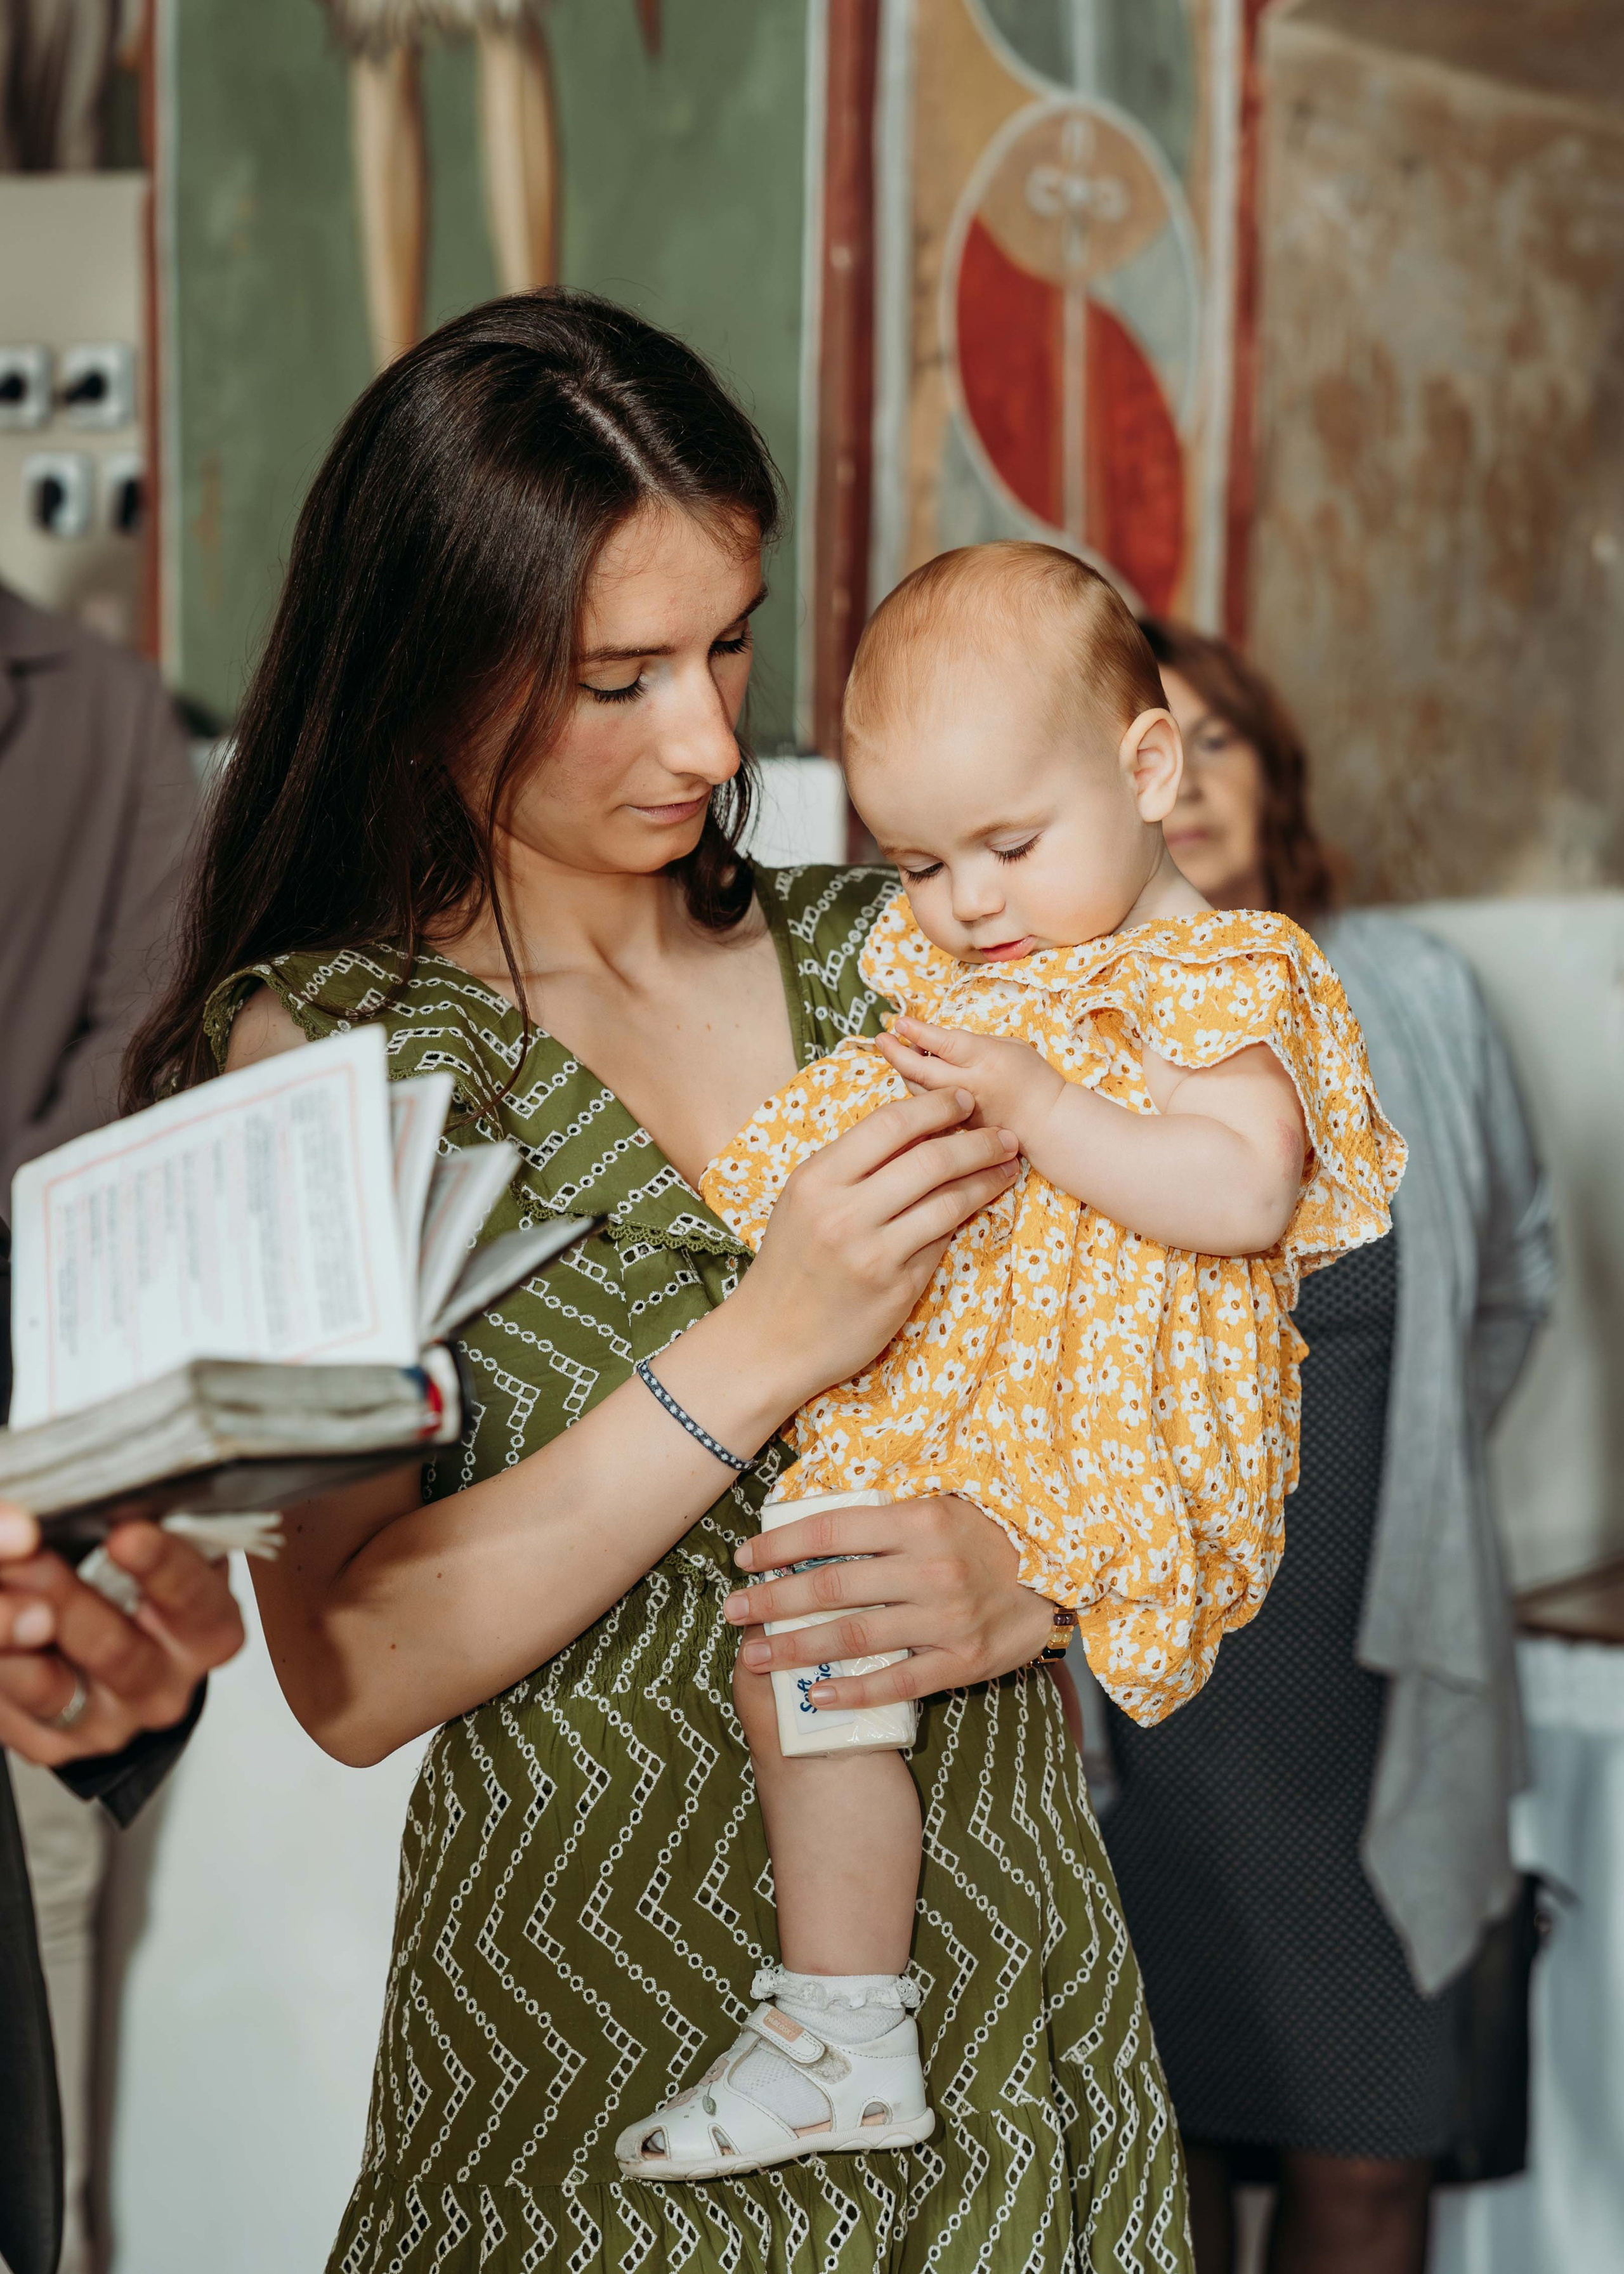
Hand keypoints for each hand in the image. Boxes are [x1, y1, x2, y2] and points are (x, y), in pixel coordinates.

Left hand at [0, 1507, 244, 1767]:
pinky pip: (8, 1711)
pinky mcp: (54, 1744)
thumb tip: (89, 1509)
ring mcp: (110, 1723)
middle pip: (114, 1648)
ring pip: (49, 1687)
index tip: (124, 1534)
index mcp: (208, 1630)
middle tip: (26, 1553)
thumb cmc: (134, 1581)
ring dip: (10, 1632)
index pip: (194, 1598)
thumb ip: (135, 1524)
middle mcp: (165, 1686)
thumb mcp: (155, 1544)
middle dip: (62, 1595)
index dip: (161, 1565)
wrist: (115, 1652)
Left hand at [721, 1494, 1053, 1708]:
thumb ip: (883, 1519)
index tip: (744, 1559)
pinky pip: (897, 1682)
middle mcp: (930, 1570)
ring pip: (855, 1637)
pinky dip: (853, 1691)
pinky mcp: (963, 1661)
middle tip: (733, 1611)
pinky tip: (815, 1694)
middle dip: (772, 1601)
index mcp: (920, 1521)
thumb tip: (809, 1525)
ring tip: (754, 1655)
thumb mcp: (938, 1508)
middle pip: (832, 1588)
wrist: (1061, 1577)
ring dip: (796, 1648)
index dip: (780, 1546)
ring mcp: (947, 1620)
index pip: (831, 1531)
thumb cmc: (986, 1538)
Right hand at [729, 1086, 1019, 1411]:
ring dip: (986, 1179)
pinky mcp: (895, 1289)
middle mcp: (843, 1213)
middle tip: (1004, 1134)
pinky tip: (980, 1205)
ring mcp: (872, 1253)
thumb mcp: (804, 1202)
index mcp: (817, 1180)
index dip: (936, 1106)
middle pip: (929, 1158)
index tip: (964, 1100)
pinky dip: (965, 1219)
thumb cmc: (791, 1264)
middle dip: (977, 1140)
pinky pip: (942, 1241)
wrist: (770, 1341)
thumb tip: (915, 1125)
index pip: (889, 1124)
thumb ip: (851, 1166)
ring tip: (1008, 1166)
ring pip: (948, 1201)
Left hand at [877, 1017, 1062, 1144]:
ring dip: (905, 1069)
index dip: (919, 1033)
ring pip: (919, 1090)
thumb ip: (973, 1045)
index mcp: (986, 1061)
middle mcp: (969, 1086)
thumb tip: (937, 1042)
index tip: (900, 1022)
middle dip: (896, 1054)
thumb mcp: (1010, 1047)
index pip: (946, 1045)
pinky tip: (915, 1075)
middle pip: (922, 1071)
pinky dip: (917, 1089)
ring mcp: (961, 1110)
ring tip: (898, 1050)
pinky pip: (928, 1107)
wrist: (1047, 1123)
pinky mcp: (957, 1127)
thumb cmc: (1033, 1078)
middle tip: (881, 1038)